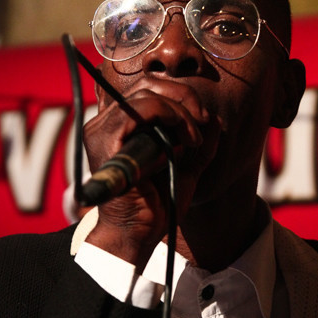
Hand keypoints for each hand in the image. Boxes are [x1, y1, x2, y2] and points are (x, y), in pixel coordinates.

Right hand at [82, 78, 219, 267]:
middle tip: (203, 121)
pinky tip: (184, 143)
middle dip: (183, 97)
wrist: (141, 232)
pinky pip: (140, 110)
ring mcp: (101, 130)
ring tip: (193, 138)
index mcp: (120, 126)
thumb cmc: (159, 202)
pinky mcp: (105, 140)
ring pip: (146, 94)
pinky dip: (169, 118)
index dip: (180, 96)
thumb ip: (200, 144)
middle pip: (147, 85)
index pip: (149, 90)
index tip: (203, 119)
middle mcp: (106, 123)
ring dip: (180, 111)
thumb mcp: (187, 166)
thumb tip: (215, 120)